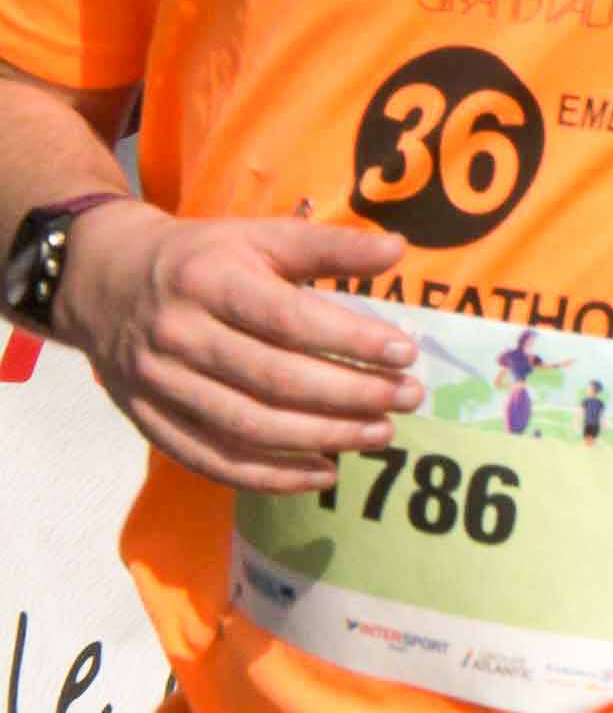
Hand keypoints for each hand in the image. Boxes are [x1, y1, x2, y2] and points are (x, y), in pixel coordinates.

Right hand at [51, 206, 417, 494]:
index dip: (350, 340)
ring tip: (381, 435)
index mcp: (209, 281)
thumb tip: (397, 250)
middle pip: (274, 379)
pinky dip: (271, 476)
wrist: (105, 284)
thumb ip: (327, 246)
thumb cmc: (202, 259)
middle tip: (407, 398)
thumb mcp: (259, 236)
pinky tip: (323, 474)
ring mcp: (160, 384)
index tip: (405, 353)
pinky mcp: (149, 421)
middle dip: (350, 395)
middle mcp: (179, 336)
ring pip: (248, 425)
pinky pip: (212, 460)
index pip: (288, 319)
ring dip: (322, 438)